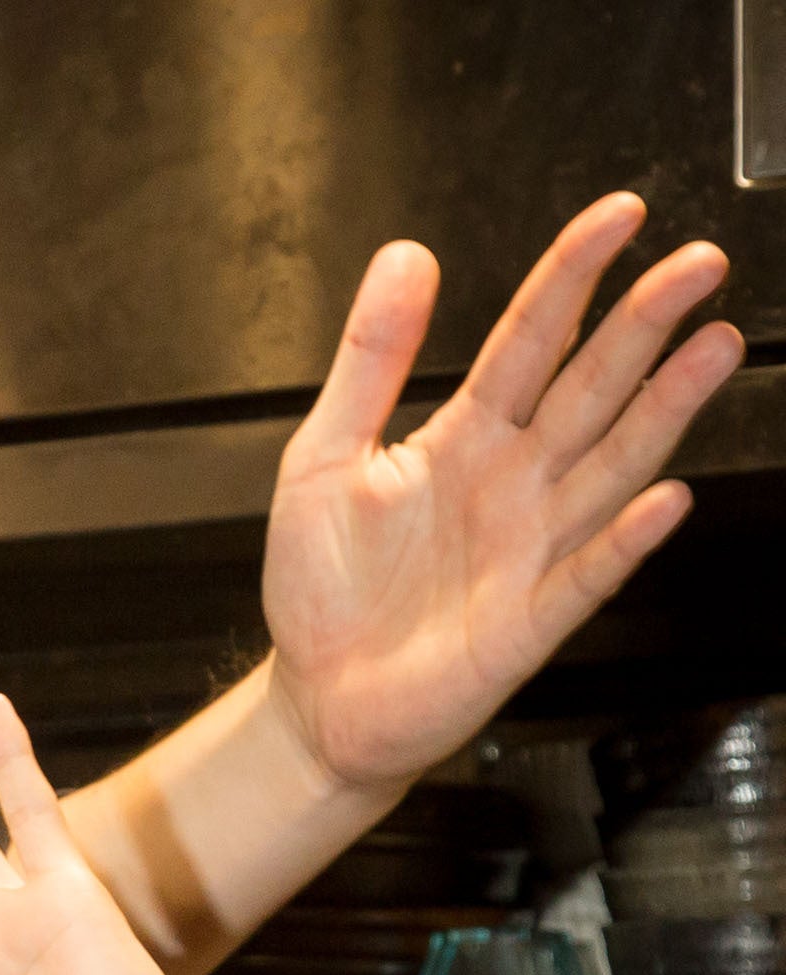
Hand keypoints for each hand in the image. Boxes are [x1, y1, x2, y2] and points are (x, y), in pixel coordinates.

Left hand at [261, 196, 741, 801]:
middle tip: (698, 264)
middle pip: (592, 385)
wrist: (318, 699)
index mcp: (465, 436)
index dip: (573, 276)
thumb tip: (402, 258)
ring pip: (613, 463)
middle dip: (644, 323)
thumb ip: (368, 361)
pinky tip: (663, 499)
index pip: (531, 338)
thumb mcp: (320, 459)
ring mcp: (533, 545)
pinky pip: (589, 572)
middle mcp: (515, 480)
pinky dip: (625, 539)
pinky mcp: (531, 618)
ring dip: (664, 407)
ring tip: (713, 347)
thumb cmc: (322, 589)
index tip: (620, 216)